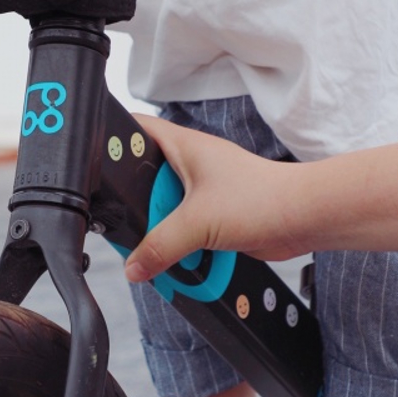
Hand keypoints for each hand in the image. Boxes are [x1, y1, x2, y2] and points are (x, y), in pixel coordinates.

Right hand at [122, 116, 310, 281]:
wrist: (304, 219)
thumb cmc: (263, 197)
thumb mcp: (196, 223)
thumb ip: (159, 246)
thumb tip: (133, 266)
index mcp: (183, 147)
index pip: (136, 130)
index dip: (112, 142)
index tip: (93, 165)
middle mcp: (191, 166)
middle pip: (145, 183)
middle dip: (141, 211)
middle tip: (135, 229)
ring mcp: (204, 192)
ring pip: (167, 213)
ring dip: (166, 235)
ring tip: (164, 249)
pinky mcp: (216, 216)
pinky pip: (188, 234)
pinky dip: (186, 248)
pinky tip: (187, 259)